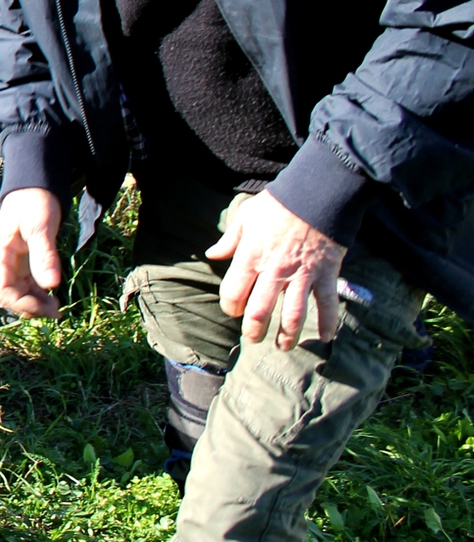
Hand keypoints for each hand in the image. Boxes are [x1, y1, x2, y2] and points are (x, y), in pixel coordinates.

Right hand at [0, 187, 63, 318]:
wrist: (36, 188)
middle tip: (56, 310)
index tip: (45, 305)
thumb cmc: (34, 203)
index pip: (2, 291)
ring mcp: (13, 265)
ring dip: (36, 305)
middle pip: (10, 297)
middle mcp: (3, 264)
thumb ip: (44, 255)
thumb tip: (51, 285)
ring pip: (20, 295)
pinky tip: (54, 299)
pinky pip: (29, 287)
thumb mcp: (40, 227)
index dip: (21, 304)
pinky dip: (40, 296)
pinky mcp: (25, 265)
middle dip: (30, 308)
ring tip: (58, 308)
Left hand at [209, 191, 343, 349]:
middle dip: (254, 331)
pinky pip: (327, 305)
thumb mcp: (246, 217)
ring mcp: (302, 276)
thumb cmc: (278, 205)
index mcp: (250, 258)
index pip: (233, 294)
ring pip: (293, 316)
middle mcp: (274, 272)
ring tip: (283, 346)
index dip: (230, 307)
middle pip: (259, 312)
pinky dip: (328, 324)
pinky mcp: (326, 275)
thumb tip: (212, 254)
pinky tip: (326, 338)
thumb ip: (229, 240)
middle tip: (253, 338)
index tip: (233, 311)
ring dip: (287, 336)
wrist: (317, 195)